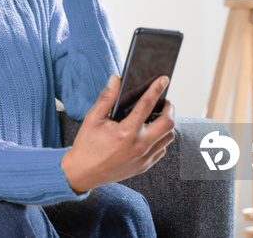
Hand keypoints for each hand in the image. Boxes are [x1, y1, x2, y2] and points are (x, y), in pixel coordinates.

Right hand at [60, 75, 175, 192]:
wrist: (83, 173)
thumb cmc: (87, 144)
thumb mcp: (93, 118)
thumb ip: (106, 97)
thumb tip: (115, 79)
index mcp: (125, 132)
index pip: (147, 105)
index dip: (156, 89)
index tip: (163, 79)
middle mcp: (138, 146)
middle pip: (168, 123)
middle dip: (169, 108)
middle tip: (164, 102)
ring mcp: (143, 158)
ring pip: (168, 137)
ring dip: (167, 125)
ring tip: (157, 117)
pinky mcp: (144, 166)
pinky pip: (162, 150)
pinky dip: (160, 139)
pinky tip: (150, 133)